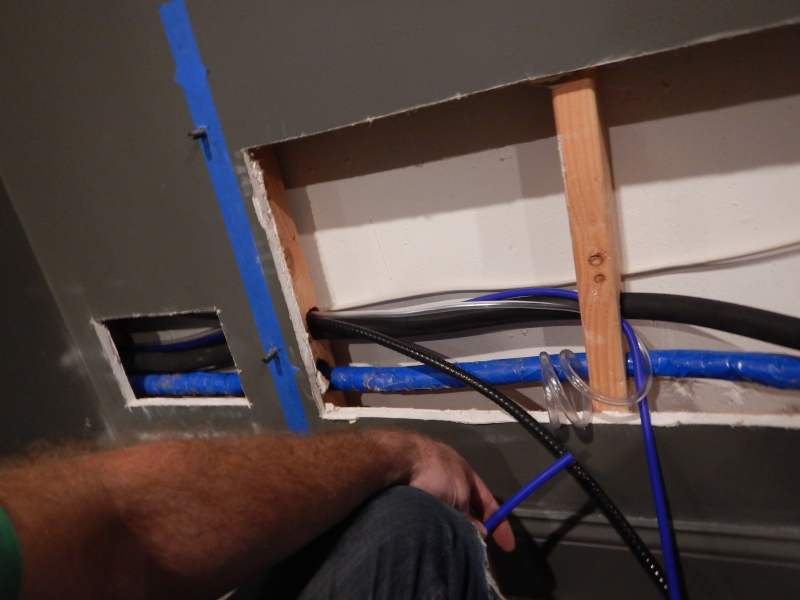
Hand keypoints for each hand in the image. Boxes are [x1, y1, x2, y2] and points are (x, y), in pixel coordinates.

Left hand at [400, 433, 515, 551]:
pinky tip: (433, 541)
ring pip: (444, 516)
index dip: (499, 523)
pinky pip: (425, 519)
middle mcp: (444, 479)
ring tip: (455, 550)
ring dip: (451, 531)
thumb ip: (469, 514)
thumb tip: (479, 532)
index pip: (487, 500)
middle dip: (471, 530)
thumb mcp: (459, 493)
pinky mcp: (406, 498)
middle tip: (477, 552)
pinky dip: (432, 530)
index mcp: (462, 472)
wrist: (395, 461)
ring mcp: (424, 487)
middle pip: (464, 510)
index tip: (507, 545)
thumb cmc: (433, 471)